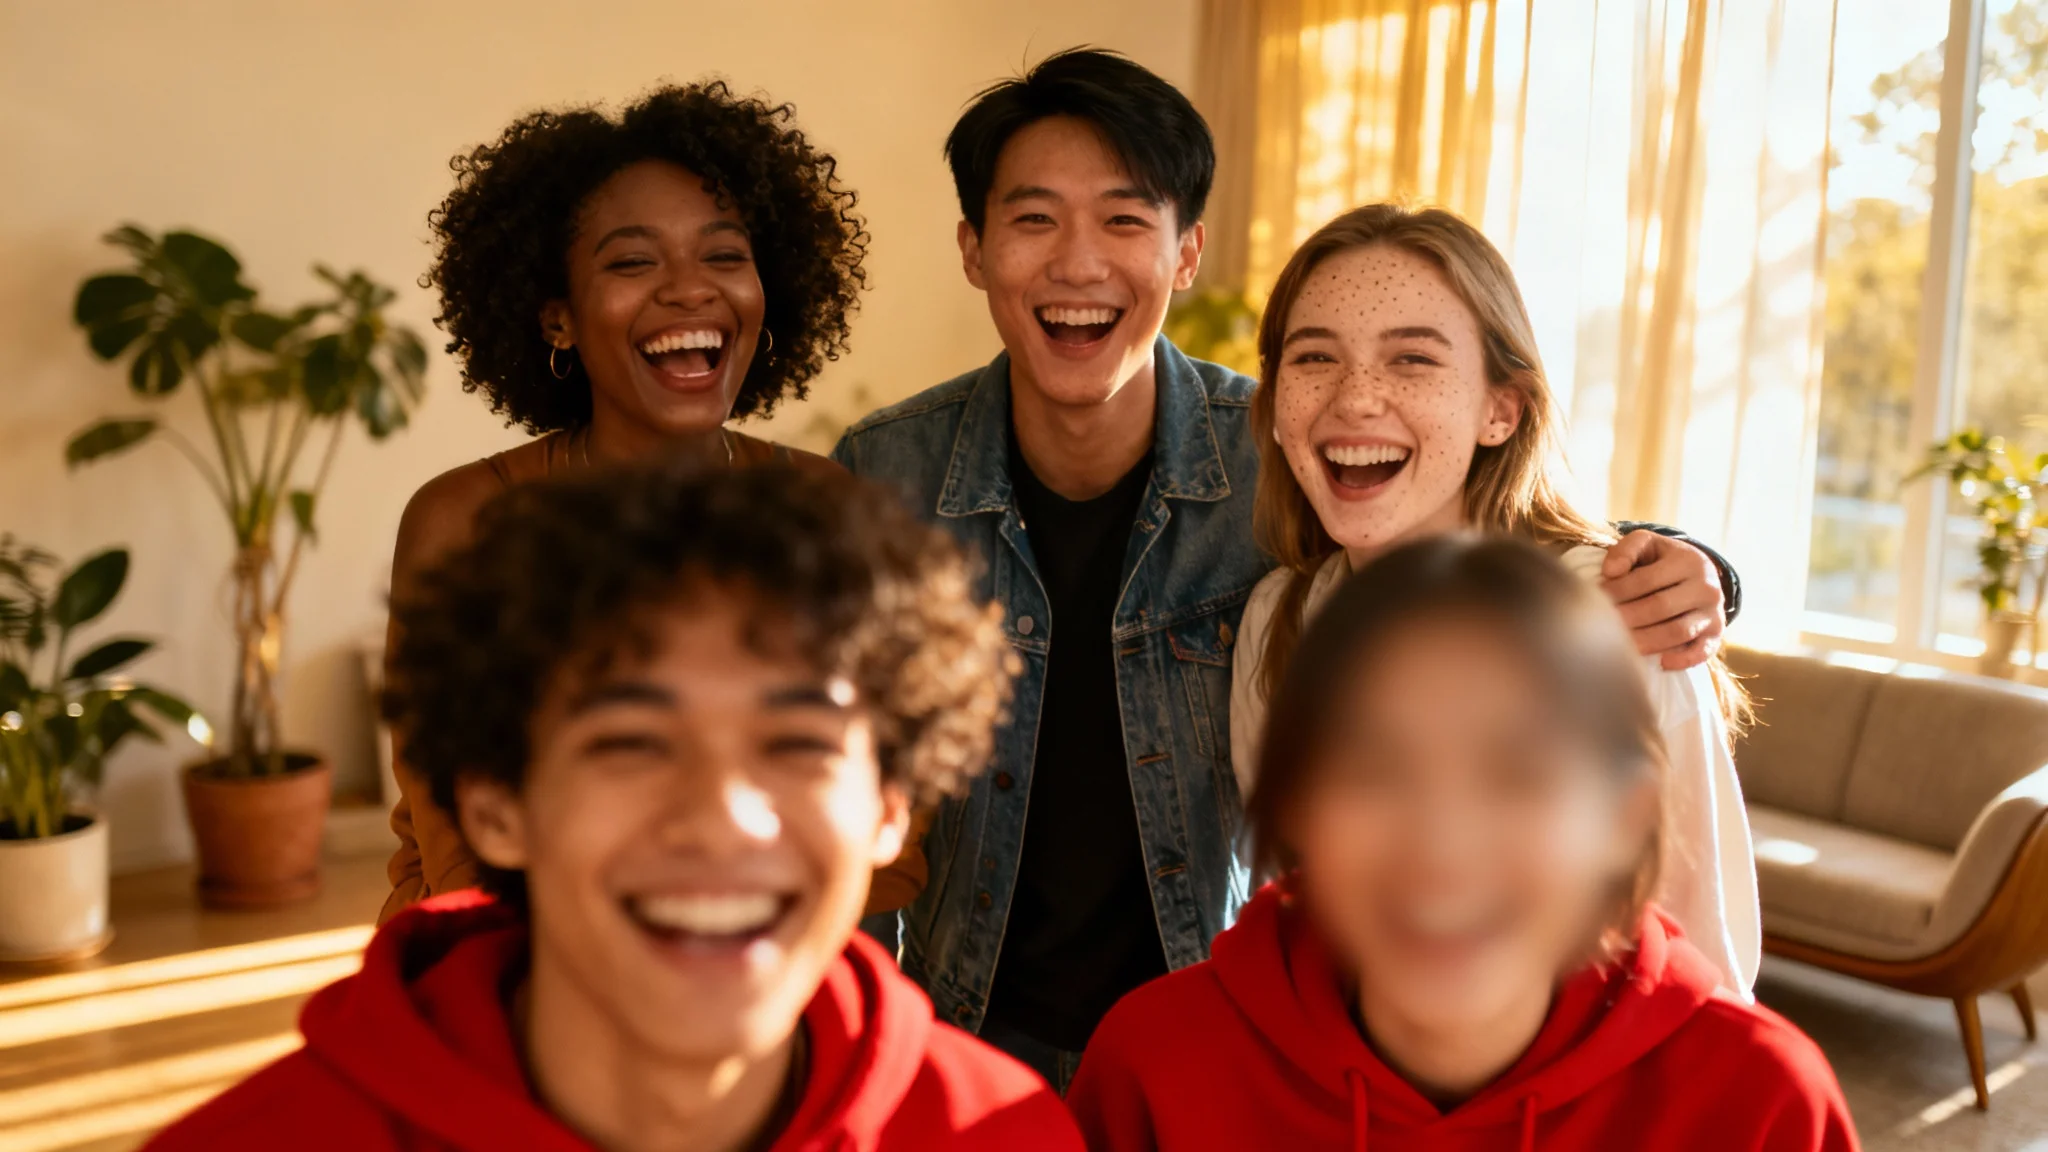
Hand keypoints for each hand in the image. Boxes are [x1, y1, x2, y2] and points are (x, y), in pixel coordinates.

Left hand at [1600, 530, 1725, 670]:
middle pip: (1660, 607)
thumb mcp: (1647, 544)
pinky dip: (1683, 659)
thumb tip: (1609, 572)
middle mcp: (1706, 586)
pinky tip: (1661, 663)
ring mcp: (1714, 612)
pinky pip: (1702, 651)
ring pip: (1678, 631)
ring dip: (1646, 641)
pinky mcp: (1716, 634)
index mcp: (1688, 560)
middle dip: (1627, 618)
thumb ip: (1626, 550)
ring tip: (1620, 646)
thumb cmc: (1662, 560)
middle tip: (1602, 627)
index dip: (1618, 591)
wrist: (1698, 573)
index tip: (1596, 600)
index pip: (1646, 580)